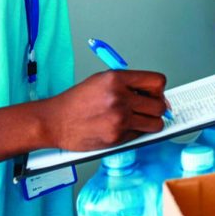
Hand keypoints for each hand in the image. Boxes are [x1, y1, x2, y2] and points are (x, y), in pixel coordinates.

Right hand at [37, 70, 167, 149]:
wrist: (54, 121)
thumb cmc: (76, 102)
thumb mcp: (102, 80)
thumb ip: (128, 84)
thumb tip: (153, 94)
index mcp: (117, 79)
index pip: (158, 81)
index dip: (158, 90)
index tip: (155, 94)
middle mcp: (120, 98)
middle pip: (160, 105)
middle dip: (157, 108)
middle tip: (148, 110)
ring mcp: (119, 119)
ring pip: (155, 124)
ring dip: (150, 123)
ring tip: (138, 120)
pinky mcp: (117, 137)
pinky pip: (139, 136)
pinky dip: (134, 133)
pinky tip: (120, 128)